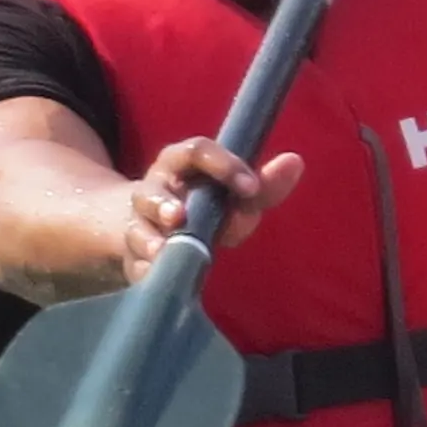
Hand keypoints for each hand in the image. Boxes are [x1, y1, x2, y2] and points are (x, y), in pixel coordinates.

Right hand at [119, 135, 303, 274]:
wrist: (150, 228)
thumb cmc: (202, 204)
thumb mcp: (232, 192)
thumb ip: (264, 185)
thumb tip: (295, 162)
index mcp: (179, 164)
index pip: (195, 152)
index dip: (223, 165)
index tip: (250, 187)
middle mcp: (153, 191)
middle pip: (152, 193)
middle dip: (163, 204)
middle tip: (178, 216)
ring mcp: (137, 225)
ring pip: (137, 230)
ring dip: (149, 240)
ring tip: (161, 250)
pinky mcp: (132, 257)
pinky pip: (135, 265)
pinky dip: (146, 270)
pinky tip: (155, 274)